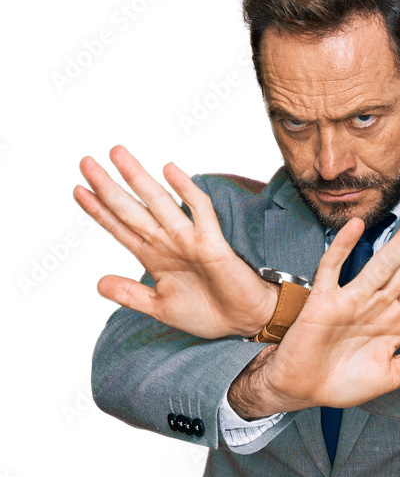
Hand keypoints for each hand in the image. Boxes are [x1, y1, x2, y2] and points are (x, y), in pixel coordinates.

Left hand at [73, 146, 277, 337]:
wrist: (244, 321)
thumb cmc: (208, 312)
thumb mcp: (160, 307)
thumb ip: (130, 294)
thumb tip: (98, 283)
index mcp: (154, 256)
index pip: (120, 227)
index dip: (98, 210)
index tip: (78, 190)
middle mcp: (168, 242)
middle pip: (131, 209)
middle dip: (108, 187)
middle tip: (85, 162)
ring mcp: (189, 239)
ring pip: (158, 203)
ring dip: (137, 178)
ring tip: (116, 155)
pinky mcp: (213, 243)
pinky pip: (199, 211)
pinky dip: (186, 191)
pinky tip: (170, 171)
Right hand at [229, 204, 399, 417]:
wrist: (302, 390)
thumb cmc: (344, 383)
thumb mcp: (389, 375)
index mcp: (394, 321)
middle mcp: (376, 305)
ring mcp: (349, 300)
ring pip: (380, 264)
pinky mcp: (321, 301)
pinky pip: (331, 269)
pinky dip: (342, 249)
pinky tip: (357, 227)